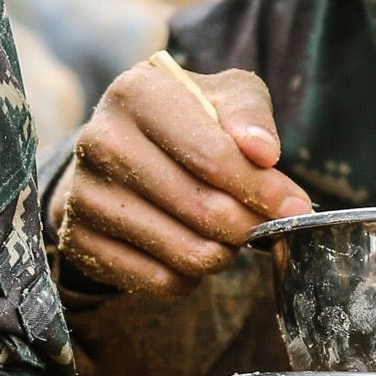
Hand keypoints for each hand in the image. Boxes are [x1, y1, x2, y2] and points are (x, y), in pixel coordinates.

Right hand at [52, 54, 311, 298]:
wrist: (121, 151)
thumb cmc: (187, 119)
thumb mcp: (224, 95)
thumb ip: (250, 115)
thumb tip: (264, 152)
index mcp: (137, 93)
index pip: (213, 155)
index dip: (264, 188)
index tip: (296, 205)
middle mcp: (100, 141)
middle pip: (202, 208)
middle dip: (249, 224)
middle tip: (265, 224)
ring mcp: (83, 195)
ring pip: (184, 252)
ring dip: (223, 252)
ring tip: (229, 234)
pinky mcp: (79, 241)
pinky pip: (159, 281)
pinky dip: (190, 277)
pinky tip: (192, 249)